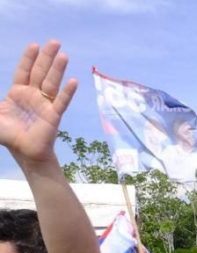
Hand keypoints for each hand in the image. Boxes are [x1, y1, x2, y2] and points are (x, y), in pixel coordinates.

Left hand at [0, 41, 76, 163]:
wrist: (23, 152)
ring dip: (57, 69)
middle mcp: (33, 95)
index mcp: (18, 93)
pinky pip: (61, 101)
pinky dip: (67, 92)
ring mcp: (45, 104)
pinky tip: (73, 81)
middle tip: (55, 42)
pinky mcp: (54, 115)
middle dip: (46, 57)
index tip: (34, 45)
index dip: (29, 58)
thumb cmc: (8, 135)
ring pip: (52, 83)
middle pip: (40, 72)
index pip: (24, 71)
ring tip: (64, 55)